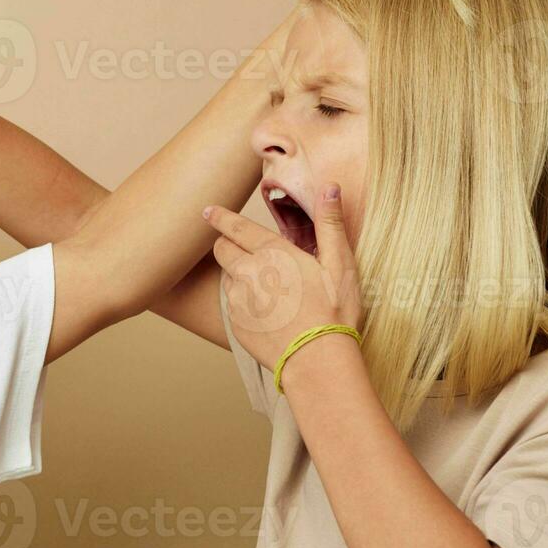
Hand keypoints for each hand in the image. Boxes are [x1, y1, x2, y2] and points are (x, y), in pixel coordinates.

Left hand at [204, 183, 363, 378]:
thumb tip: (330, 186)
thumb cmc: (333, 312)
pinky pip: (233, 306)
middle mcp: (248, 273)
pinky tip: (267, 313)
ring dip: (238, 276)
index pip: (235, 228)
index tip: (207, 211)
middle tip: (241, 250)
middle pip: (221, 250)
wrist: (316, 361)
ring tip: (266, 289)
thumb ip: (330, 224)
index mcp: (273, 254)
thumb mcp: (340, 264)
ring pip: (227, 278)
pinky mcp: (236, 324)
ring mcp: (238, 301)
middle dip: (226, 245)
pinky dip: (243, 304)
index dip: (220, 217)